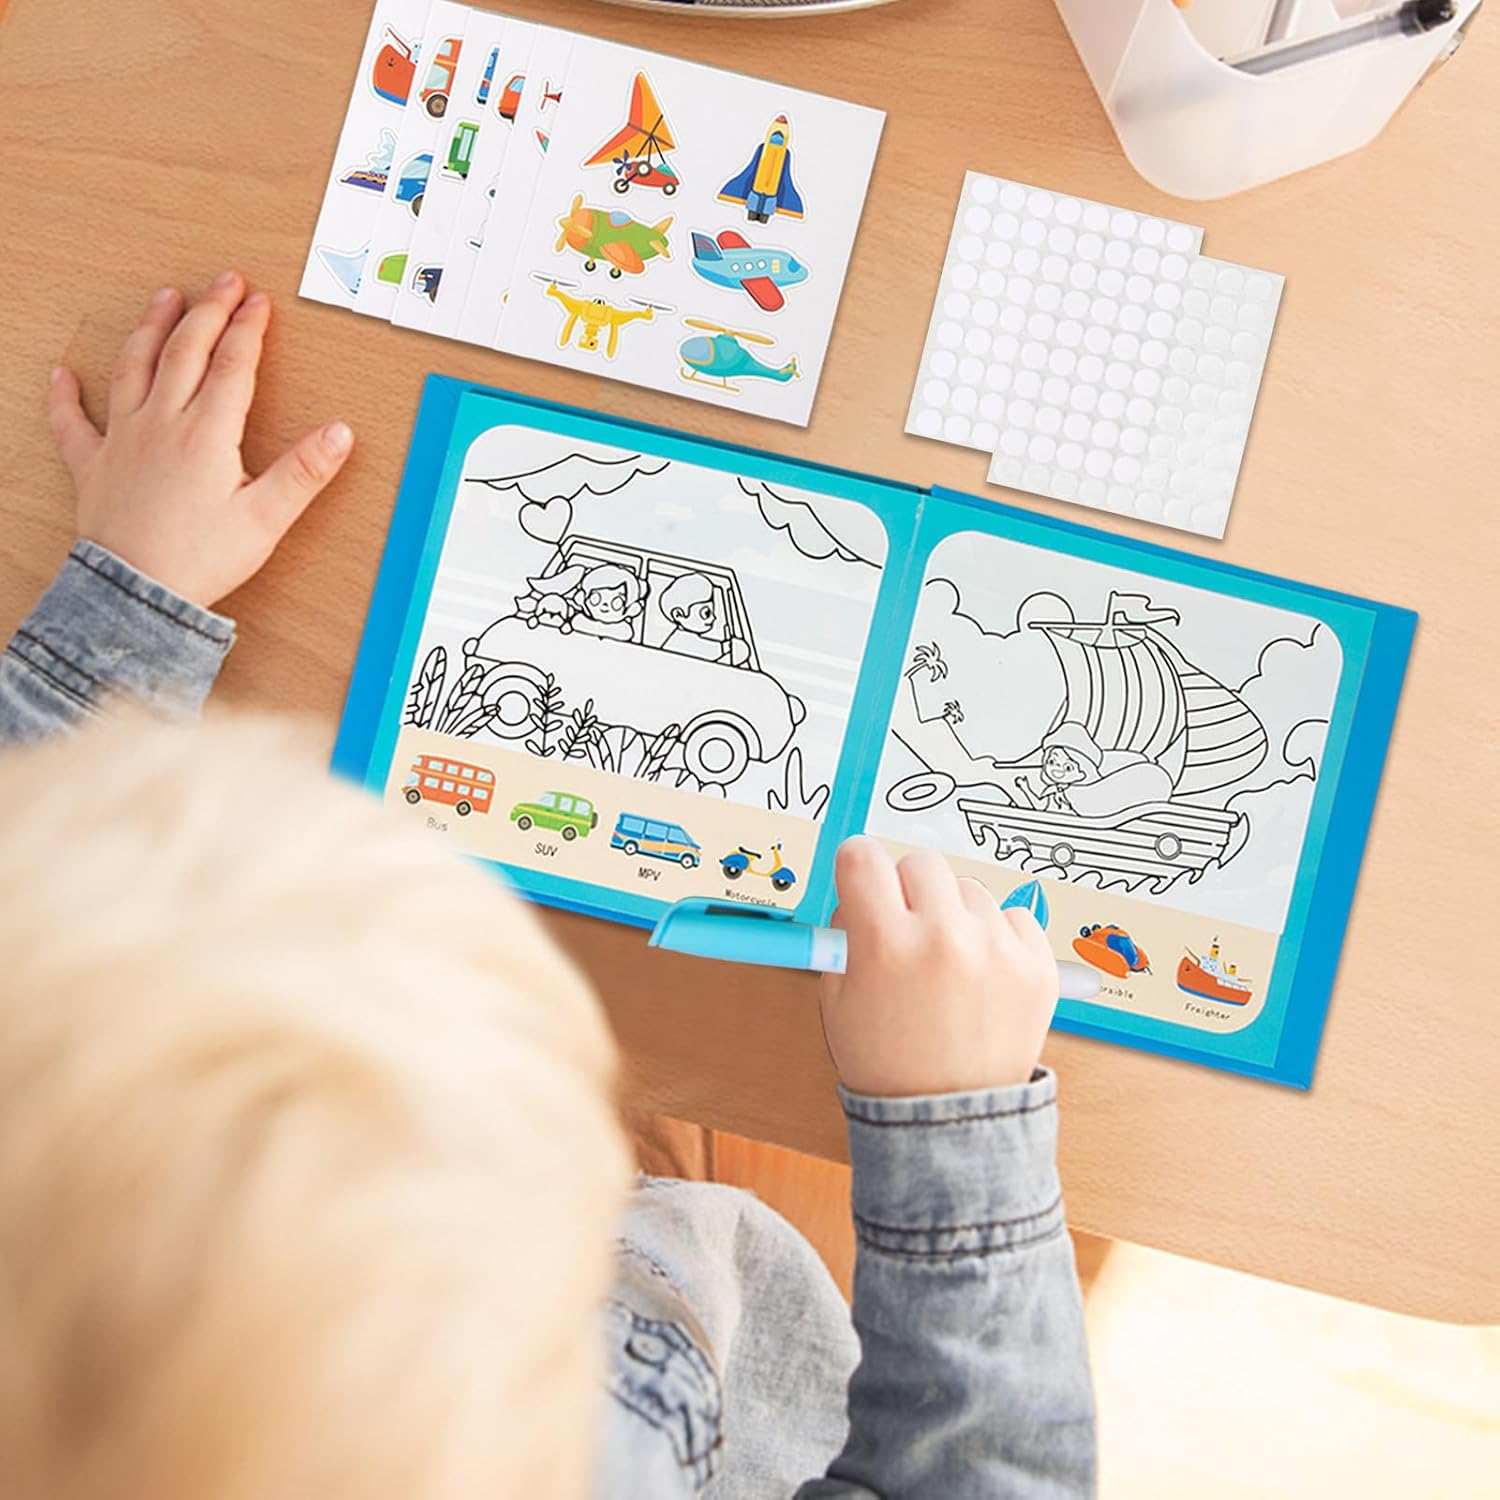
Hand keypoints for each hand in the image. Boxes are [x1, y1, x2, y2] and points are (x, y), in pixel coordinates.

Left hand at [47, 273, 353, 608]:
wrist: (136, 592)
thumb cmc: (199, 560)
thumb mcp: (265, 519)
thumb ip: (303, 472)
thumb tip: (339, 433)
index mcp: (206, 434)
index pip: (232, 366)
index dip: (248, 329)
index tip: (259, 303)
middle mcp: (161, 423)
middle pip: (185, 351)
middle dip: (207, 311)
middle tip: (223, 283)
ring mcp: (122, 439)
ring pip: (134, 367)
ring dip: (150, 329)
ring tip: (163, 300)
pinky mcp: (93, 465)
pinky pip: (72, 422)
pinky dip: (66, 395)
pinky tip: (62, 374)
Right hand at [819, 837, 1058, 1096]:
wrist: (949, 1118)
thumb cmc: (889, 1063)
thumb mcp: (838, 998)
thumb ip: (844, 933)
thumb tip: (858, 884)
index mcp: (885, 945)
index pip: (863, 856)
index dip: (857, 866)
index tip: (861, 877)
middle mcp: (943, 939)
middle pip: (920, 863)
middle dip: (906, 889)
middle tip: (905, 928)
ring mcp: (995, 951)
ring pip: (968, 889)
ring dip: (954, 915)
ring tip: (947, 967)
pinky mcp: (1036, 966)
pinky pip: (1012, 916)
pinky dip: (995, 938)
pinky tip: (980, 977)